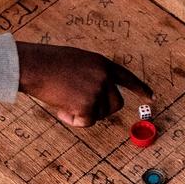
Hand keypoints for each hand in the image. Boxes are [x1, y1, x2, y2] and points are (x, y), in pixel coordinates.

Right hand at [17, 42, 152, 126]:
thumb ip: (91, 74)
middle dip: (102, 109)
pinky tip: (60, 108)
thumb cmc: (47, 63)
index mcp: (103, 64)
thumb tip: (96, 96)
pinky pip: (86, 122)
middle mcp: (104, 77)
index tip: (151, 97)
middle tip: (82, 107)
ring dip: (83, 113)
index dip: (140, 88)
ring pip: (100, 115)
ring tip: (63, 99)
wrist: (34, 66)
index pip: (127, 78)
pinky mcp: (87, 105)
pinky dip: (73, 120)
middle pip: (116, 104)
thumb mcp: (77, 61)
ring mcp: (97, 91)